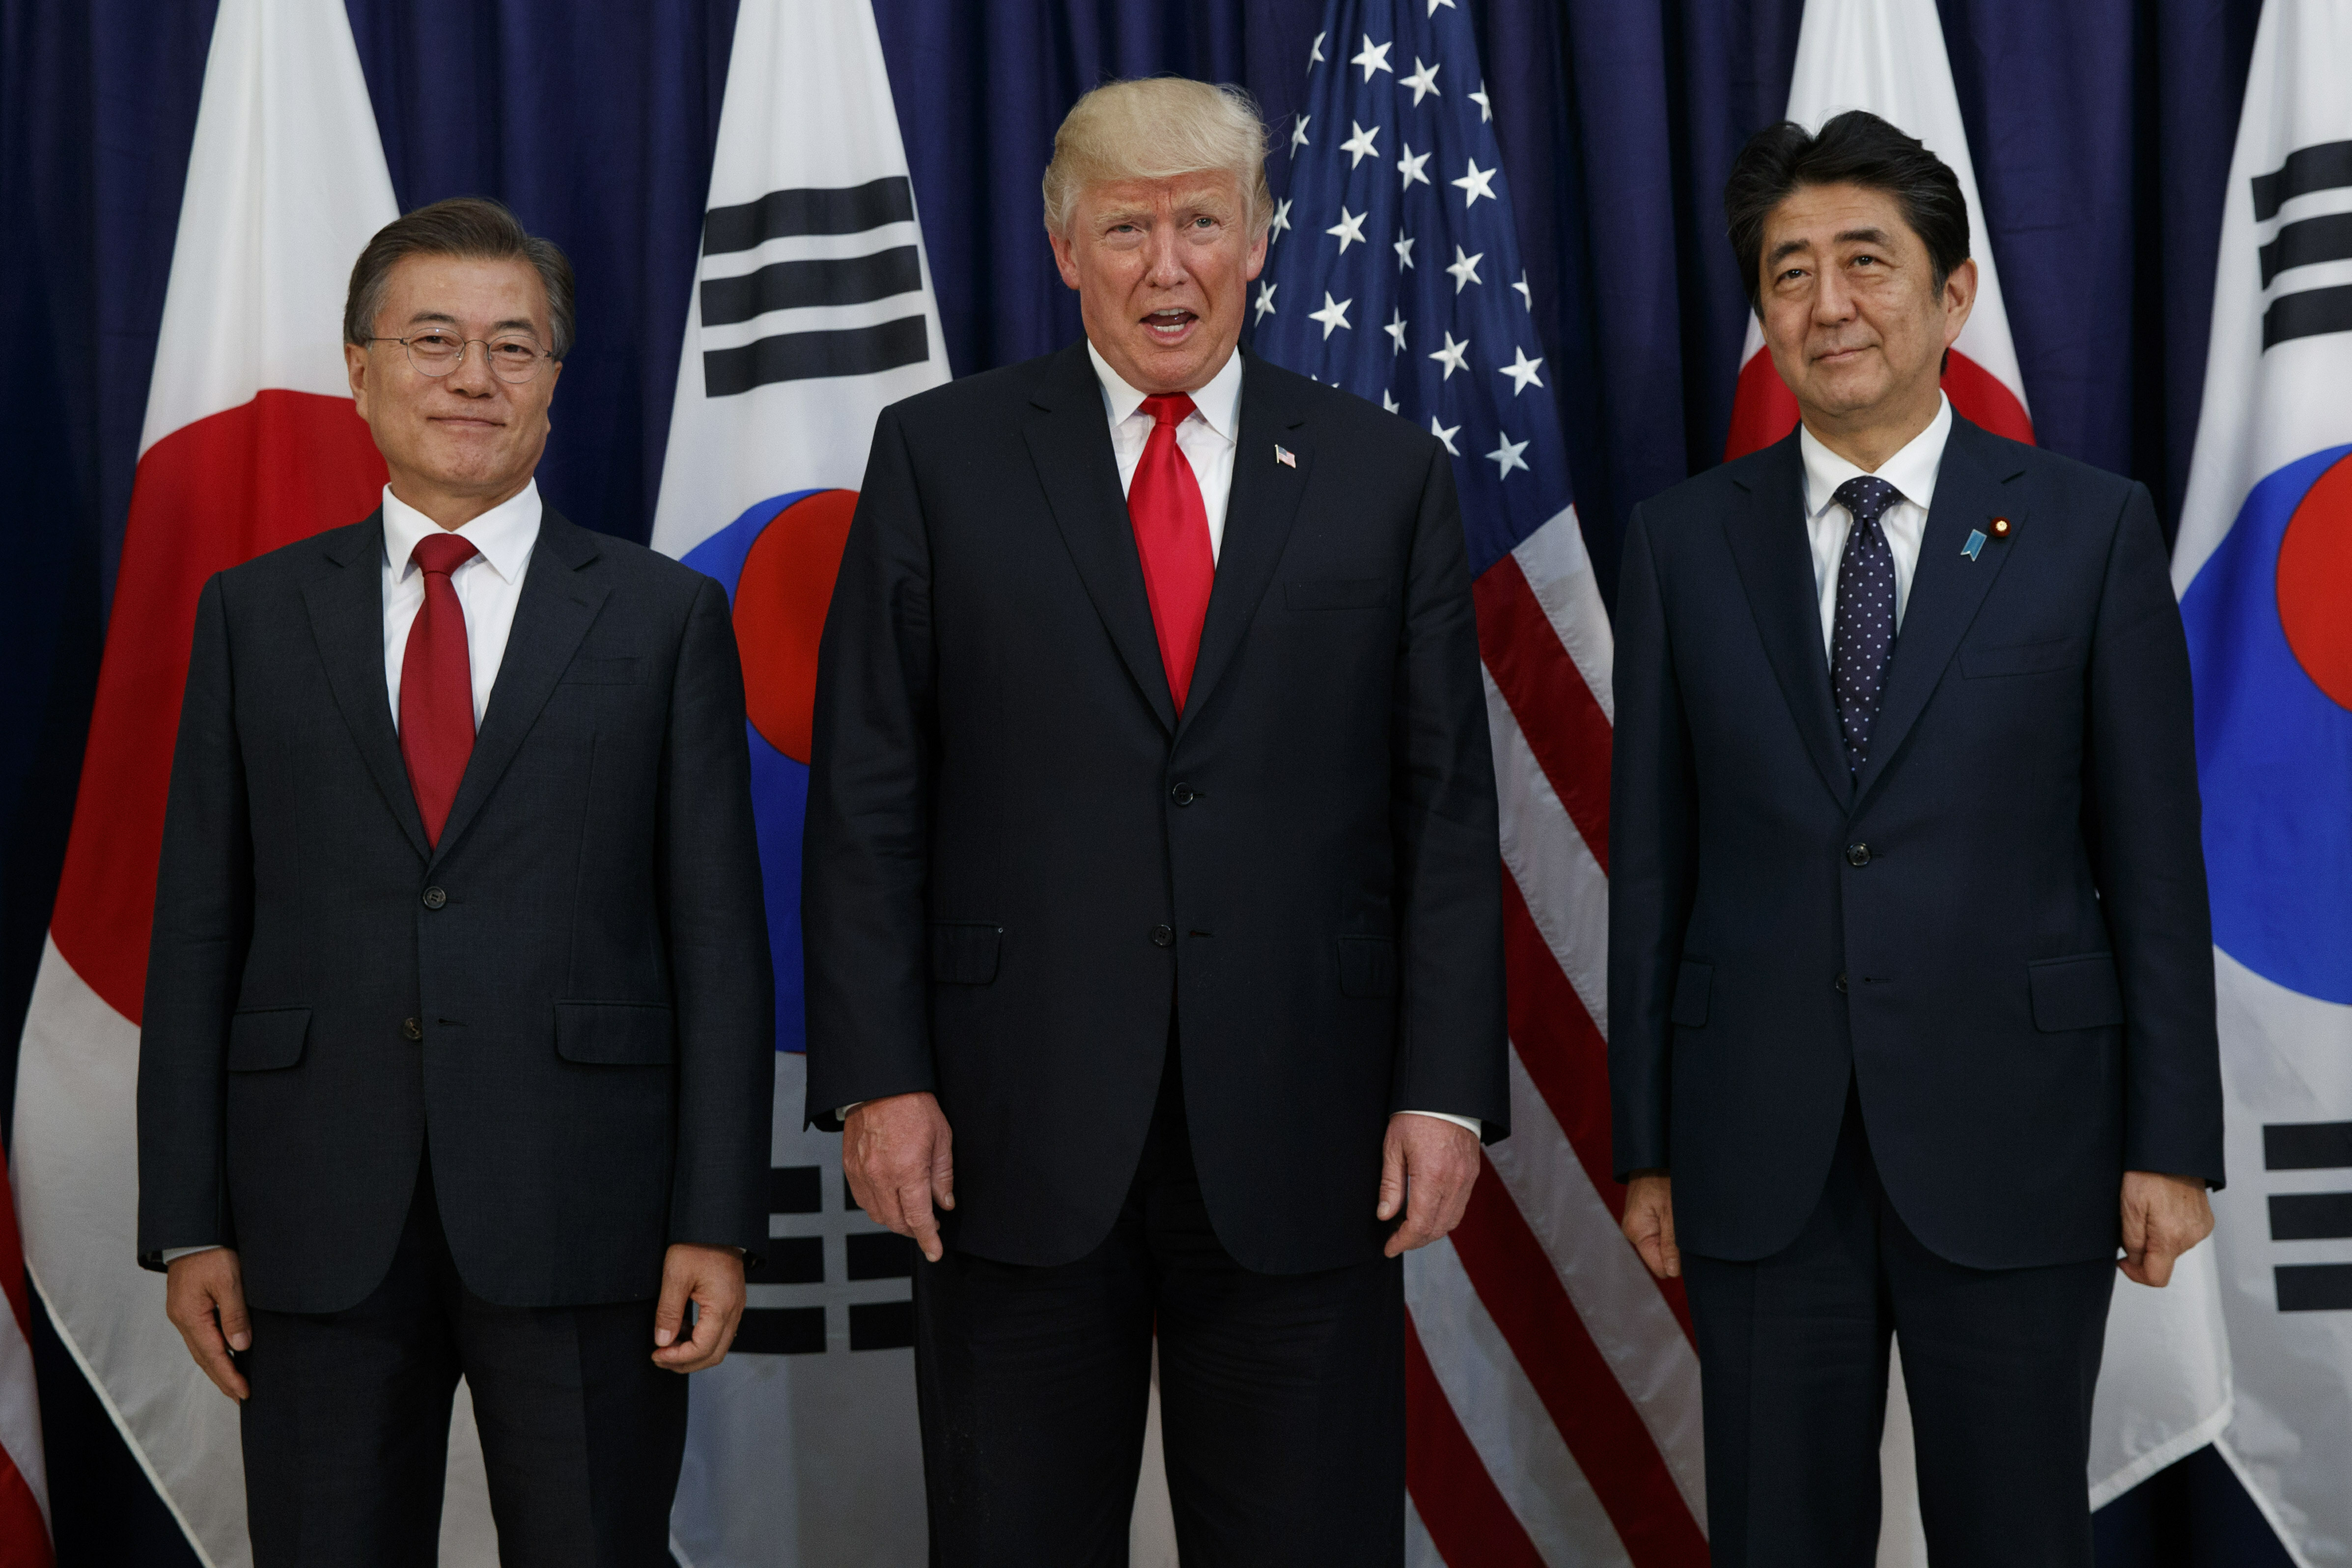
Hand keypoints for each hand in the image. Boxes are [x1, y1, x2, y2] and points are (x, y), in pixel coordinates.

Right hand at [165, 1249, 250, 1400]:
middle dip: (222, 1378)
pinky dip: (213, 1350)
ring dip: (217, 1366)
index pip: (212, 1355)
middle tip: (241, 1396)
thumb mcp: (229, 1281)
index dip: (229, 1376)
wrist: (193, 1230)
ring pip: (201, 1348)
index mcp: (190, 1315)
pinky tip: (226, 1354)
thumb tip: (240, 1346)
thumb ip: (234, 1314)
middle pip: (203, 1357)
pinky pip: (201, 1335)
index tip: (244, 1393)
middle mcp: (182, 1318)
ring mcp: (183, 1312)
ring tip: (234, 1383)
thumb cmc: (212, 1251)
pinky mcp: (187, 1305)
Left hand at [652, 1243, 746, 1371]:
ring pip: (718, 1345)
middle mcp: (734, 1310)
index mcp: (722, 1306)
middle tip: (660, 1357)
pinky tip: (681, 1329)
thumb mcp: (675, 1275)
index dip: (678, 1358)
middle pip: (714, 1354)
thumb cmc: (695, 1244)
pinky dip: (700, 1339)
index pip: (702, 1348)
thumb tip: (663, 1342)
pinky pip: (719, 1331)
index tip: (656, 1353)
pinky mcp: (731, 1302)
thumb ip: (669, 1312)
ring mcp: (735, 1307)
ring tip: (667, 1345)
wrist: (715, 1222)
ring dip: (693, 1353)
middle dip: (686, 1363)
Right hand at [844, 1091, 954, 1262]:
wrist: (880, 1083)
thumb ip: (943, 1176)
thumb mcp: (941, 1138)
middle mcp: (881, 1176)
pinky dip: (877, 1207)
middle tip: (928, 1227)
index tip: (935, 1252)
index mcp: (907, 1170)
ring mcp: (862, 1173)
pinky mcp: (850, 1167)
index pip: (918, 1218)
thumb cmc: (914, 1106)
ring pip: (877, 1214)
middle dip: (914, 1231)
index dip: (928, 1239)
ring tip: (910, 1213)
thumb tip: (945, 1203)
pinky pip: (862, 1199)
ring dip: (895, 1221)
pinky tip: (890, 1200)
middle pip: (896, 1221)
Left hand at [1377, 1113, 1481, 1257]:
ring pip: (1451, 1221)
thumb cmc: (1415, 1115)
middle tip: (1396, 1241)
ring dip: (1431, 1231)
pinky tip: (1428, 1213)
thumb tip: (1385, 1215)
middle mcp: (1454, 1182)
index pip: (1419, 1225)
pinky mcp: (1473, 1174)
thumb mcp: (1393, 1147)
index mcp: (1431, 1176)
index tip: (1389, 1248)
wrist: (1446, 1094)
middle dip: (1415, 1240)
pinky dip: (1444, 1217)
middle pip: (1437, 1228)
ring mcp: (1467, 1179)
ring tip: (1410, 1230)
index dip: (1403, 1241)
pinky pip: (1460, 1206)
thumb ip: (1390, 1185)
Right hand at [1621, 1172, 1680, 1278]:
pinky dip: (1671, 1228)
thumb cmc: (1663, 1177)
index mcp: (1637, 1232)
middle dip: (1676, 1249)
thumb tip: (1673, 1272)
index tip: (1688, 1245)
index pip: (1660, 1268)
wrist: (1653, 1155)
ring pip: (1662, 1246)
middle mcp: (1634, 1232)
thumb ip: (1671, 1244)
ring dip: (1674, 1237)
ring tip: (1680, 1217)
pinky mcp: (1644, 1218)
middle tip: (1686, 1227)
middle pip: (1661, 1258)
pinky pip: (1660, 1234)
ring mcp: (1639, 1225)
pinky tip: (1674, 1214)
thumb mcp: (1672, 1212)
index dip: (1678, 1262)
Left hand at [2119, 1170, 2213, 1287]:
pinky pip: (2183, 1234)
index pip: (2156, 1277)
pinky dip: (2169, 1228)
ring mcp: (2200, 1229)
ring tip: (2149, 1210)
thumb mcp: (2129, 1207)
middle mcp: (2191, 1237)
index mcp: (2171, 1237)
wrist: (2172, 1151)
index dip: (2135, 1274)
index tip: (2123, 1260)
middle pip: (2163, 1261)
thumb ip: (2132, 1241)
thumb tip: (2135, 1261)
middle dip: (2144, 1249)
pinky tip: (2162, 1208)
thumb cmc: (2148, 1173)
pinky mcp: (2204, 1220)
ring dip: (2157, 1237)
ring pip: (2172, 1247)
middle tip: (2133, 1222)